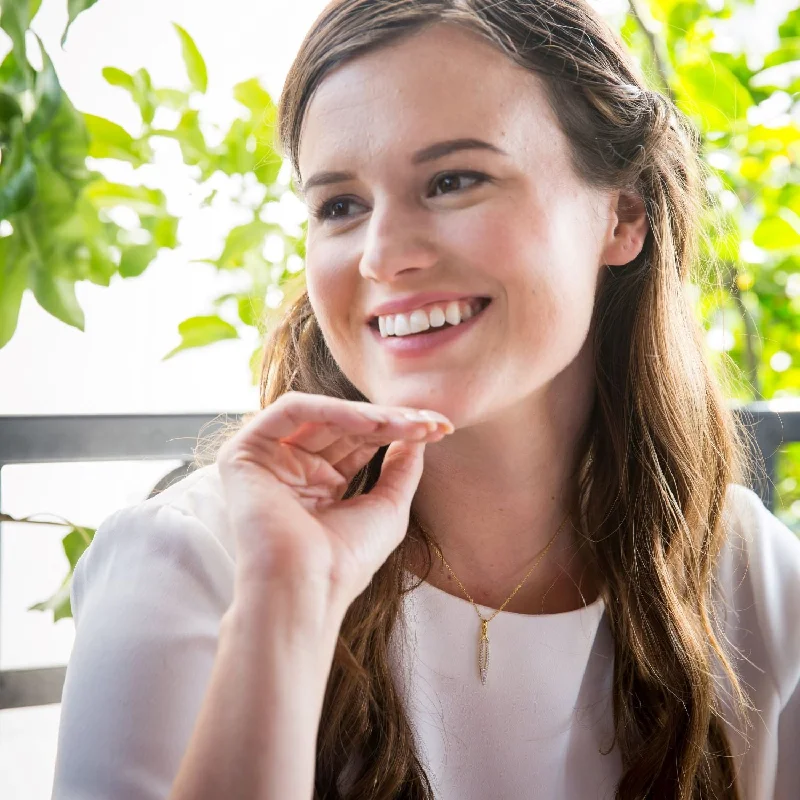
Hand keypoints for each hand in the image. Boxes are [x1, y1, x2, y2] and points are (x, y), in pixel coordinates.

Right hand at [216, 391, 452, 615]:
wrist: (306, 590)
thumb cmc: (344, 562)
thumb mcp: (387, 508)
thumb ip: (401, 468)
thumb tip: (417, 435)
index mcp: (320, 483)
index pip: (360, 441)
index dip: (399, 430)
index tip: (439, 428)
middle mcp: (293, 467)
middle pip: (345, 426)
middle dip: (392, 420)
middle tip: (430, 421)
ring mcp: (268, 459)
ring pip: (322, 414)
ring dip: (369, 415)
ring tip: (407, 423)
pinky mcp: (245, 452)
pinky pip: (290, 411)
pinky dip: (330, 409)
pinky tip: (370, 422)